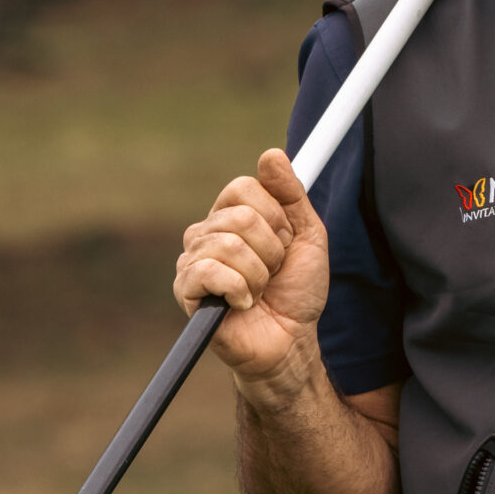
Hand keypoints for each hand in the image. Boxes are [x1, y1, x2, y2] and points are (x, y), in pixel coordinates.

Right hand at [175, 148, 331, 391]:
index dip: (275, 215)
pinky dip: (240, 289)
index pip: (243, 186)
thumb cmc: (297, 289)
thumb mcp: (308, 234)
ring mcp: (193, 261)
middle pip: (239, 216)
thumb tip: (271, 154)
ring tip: (260, 290)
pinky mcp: (186, 291)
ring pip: (229, 244)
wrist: (291, 339)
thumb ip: (292, 194)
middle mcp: (207, 233)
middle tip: (273, 271)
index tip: (285, 240)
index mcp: (232, 215)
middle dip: (271, 249)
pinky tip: (244, 304)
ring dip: (259, 273)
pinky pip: (209, 271)